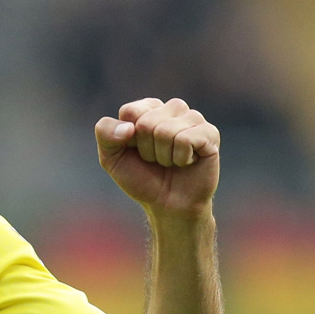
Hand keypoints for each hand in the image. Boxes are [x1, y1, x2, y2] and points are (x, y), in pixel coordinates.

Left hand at [95, 98, 219, 217]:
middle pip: (146, 122)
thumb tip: (128, 128)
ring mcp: (193, 118)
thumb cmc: (141, 178)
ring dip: (163, 156)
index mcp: (148, 108)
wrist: (168, 205)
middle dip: (146, 150)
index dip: (128, 139)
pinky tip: (187, 162)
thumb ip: (105, 133)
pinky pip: (185, 139)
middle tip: (156, 160)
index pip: (130, 112)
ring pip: (165, 131)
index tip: (136, 150)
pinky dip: (180, 158)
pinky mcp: (210, 133)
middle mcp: (172, 108)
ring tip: (171, 161)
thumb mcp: (111, 157)